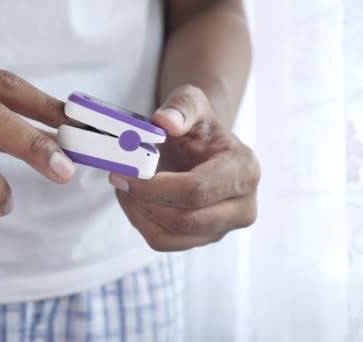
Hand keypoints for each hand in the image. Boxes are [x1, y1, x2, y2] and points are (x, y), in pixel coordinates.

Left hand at [109, 85, 259, 250]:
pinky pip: (164, 242)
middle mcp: (243, 206)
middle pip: (185, 220)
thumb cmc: (198, 125)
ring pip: (171, 237)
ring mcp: (224, 228)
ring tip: (127, 187)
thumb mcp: (191, 102)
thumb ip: (181, 107)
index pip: (196, 190)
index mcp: (244, 170)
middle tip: (119, 178)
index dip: (155, 187)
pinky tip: (136, 200)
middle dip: (144, 201)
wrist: (204, 146)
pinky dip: (142, 223)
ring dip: (139, 213)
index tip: (125, 174)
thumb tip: (166, 121)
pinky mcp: (204, 239)